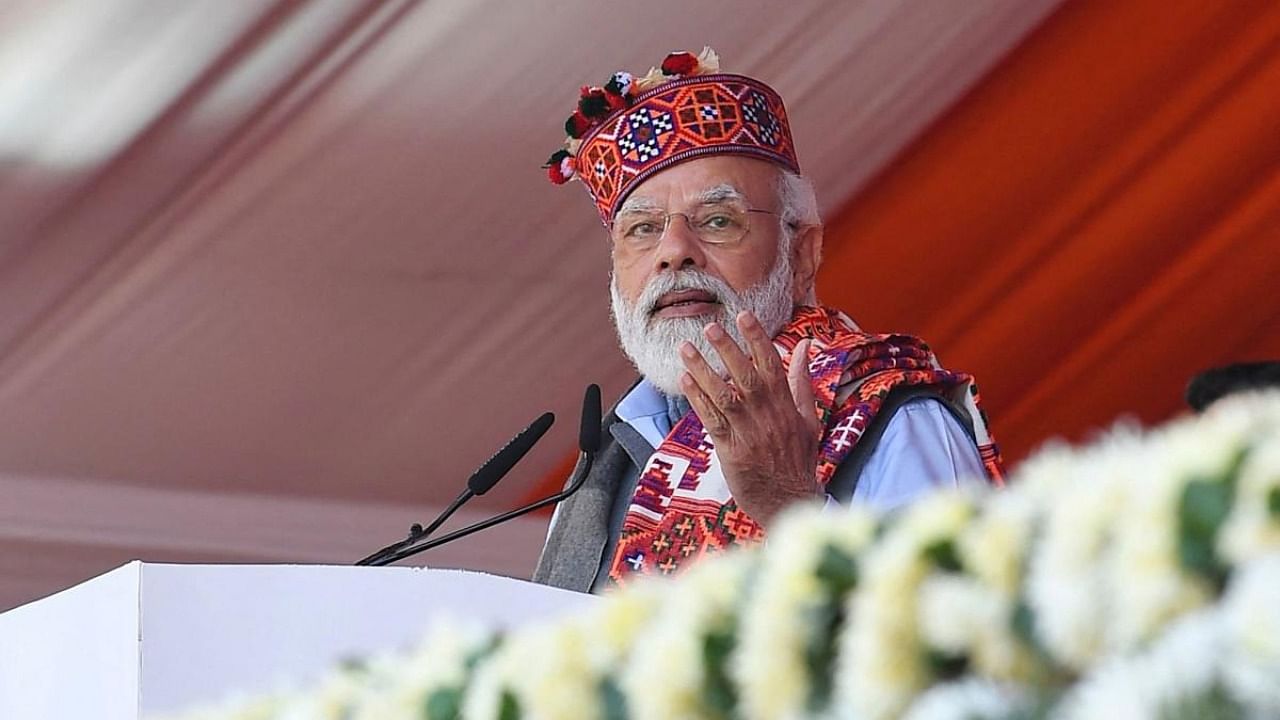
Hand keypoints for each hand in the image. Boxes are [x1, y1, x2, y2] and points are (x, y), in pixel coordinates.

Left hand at [678, 311, 823, 525]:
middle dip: (728, 349)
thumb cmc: (799, 459)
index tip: (743, 315)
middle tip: (709, 325)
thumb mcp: (809, 418)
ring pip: (725, 396)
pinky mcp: (732, 452)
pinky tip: (685, 380)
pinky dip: (698, 399)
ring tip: (686, 348)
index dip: (757, 339)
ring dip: (704, 370)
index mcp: (788, 406)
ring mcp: (750, 434)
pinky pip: (712, 420)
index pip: (773, 365)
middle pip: (746, 377)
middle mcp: (769, 417)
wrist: (790, 502)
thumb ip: (802, 381)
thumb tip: (804, 345)